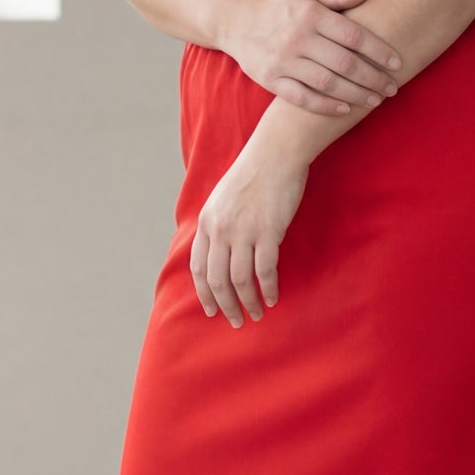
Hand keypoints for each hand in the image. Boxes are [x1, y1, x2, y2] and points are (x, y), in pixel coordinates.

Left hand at [190, 134, 309, 326]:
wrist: (275, 153)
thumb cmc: (253, 174)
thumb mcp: (222, 199)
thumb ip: (217, 225)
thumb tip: (219, 253)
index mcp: (206, 222)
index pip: (199, 267)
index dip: (204, 293)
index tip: (211, 310)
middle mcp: (220, 229)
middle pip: (217, 280)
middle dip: (226, 305)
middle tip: (235, 321)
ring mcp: (243, 231)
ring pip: (240, 280)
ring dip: (248, 302)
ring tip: (256, 314)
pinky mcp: (268, 232)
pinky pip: (265, 271)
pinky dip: (268, 289)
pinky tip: (272, 298)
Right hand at [221, 0, 401, 115]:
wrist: (236, 21)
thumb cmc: (282, 8)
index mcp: (311, 14)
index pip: (354, 36)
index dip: (379, 51)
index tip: (397, 63)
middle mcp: (298, 37)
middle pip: (345, 63)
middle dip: (373, 78)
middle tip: (392, 88)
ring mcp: (283, 60)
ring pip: (327, 83)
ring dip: (356, 95)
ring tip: (375, 100)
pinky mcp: (271, 79)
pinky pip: (303, 97)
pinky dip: (326, 106)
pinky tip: (346, 109)